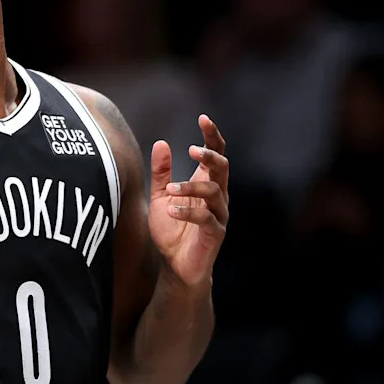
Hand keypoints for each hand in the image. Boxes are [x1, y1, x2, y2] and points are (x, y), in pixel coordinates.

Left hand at [148, 115, 229, 289]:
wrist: (175, 266)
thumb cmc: (171, 230)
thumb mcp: (160, 196)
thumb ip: (161, 172)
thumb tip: (160, 143)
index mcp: (205, 183)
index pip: (216, 154)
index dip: (212, 136)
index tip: (203, 118)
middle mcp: (217, 196)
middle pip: (223, 168)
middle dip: (210, 155)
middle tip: (192, 149)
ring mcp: (219, 215)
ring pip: (214, 192)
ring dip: (191, 187)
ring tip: (170, 189)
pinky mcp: (214, 234)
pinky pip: (207, 219)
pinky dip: (188, 212)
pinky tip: (171, 210)